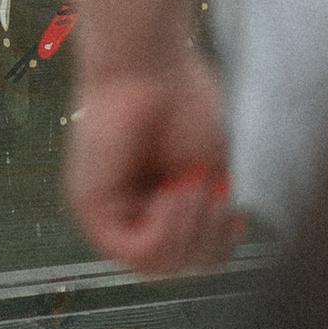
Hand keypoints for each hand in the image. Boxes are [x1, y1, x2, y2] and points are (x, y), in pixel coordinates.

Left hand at [62, 52, 243, 275]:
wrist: (149, 60)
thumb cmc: (183, 100)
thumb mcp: (213, 170)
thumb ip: (212, 218)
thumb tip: (213, 259)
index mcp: (163, 202)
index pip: (193, 256)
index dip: (220, 247)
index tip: (238, 216)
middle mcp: (132, 210)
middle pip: (178, 267)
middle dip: (207, 239)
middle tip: (211, 192)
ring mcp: (109, 210)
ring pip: (155, 268)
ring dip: (187, 233)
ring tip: (191, 186)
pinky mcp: (90, 206)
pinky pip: (132, 253)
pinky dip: (163, 231)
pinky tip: (171, 195)